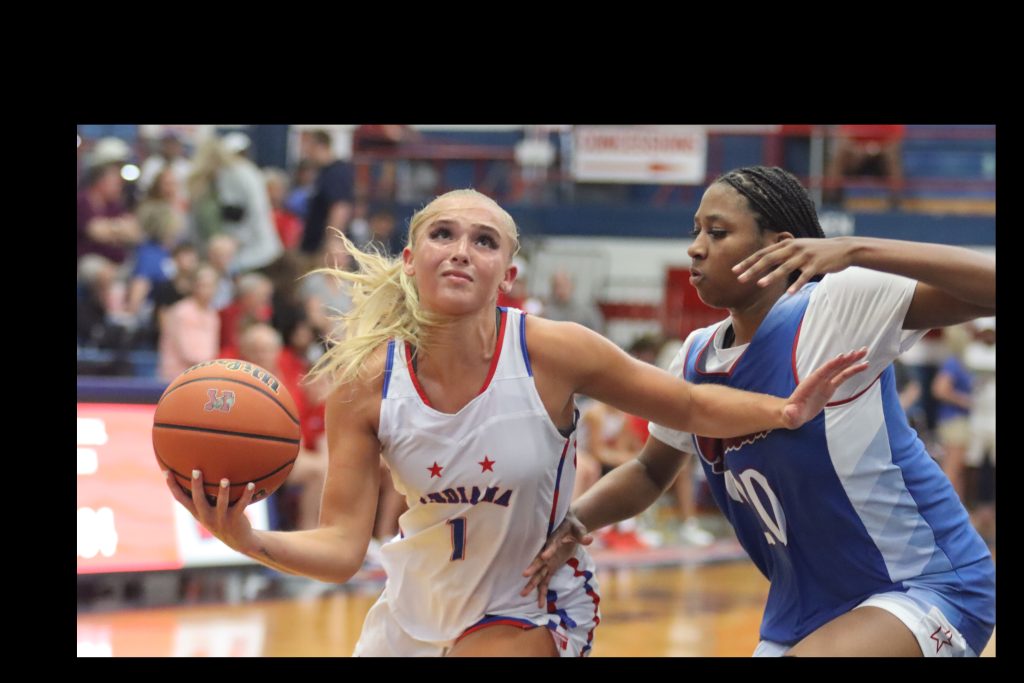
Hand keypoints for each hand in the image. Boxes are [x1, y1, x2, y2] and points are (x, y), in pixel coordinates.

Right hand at [164, 469, 257, 553]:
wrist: (237, 539)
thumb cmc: (220, 517)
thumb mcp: (208, 509)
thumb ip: (203, 494)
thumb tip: (201, 470)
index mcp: (196, 511)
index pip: (180, 498)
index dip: (172, 486)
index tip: (166, 471)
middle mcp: (206, 516)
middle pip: (198, 500)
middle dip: (197, 486)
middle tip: (196, 470)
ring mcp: (220, 519)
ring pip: (221, 503)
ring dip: (223, 491)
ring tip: (225, 479)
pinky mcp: (235, 519)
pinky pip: (241, 505)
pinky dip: (246, 494)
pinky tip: (251, 484)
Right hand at [521, 509, 592, 606]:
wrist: (567, 525)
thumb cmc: (572, 525)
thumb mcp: (579, 529)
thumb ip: (582, 535)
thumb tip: (589, 539)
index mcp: (554, 539)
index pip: (551, 544)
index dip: (549, 550)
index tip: (545, 557)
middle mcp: (547, 551)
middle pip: (539, 560)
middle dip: (533, 568)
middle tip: (525, 575)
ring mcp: (548, 561)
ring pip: (539, 573)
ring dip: (532, 583)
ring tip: (523, 594)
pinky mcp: (550, 567)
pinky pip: (544, 580)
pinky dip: (542, 591)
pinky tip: (539, 603)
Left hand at [733, 237, 856, 293]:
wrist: (842, 248)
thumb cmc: (816, 251)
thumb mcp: (797, 248)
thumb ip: (781, 254)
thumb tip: (763, 262)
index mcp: (786, 244)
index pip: (763, 253)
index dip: (748, 261)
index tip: (734, 270)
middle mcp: (793, 248)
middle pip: (769, 259)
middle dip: (753, 269)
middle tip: (740, 279)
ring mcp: (805, 256)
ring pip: (785, 267)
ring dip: (772, 276)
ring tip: (760, 285)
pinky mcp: (817, 264)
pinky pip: (805, 276)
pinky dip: (797, 284)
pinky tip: (789, 293)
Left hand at [781, 348, 869, 428]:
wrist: (793, 414)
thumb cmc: (790, 415)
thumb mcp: (790, 416)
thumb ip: (790, 413)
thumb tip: (790, 412)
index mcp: (809, 384)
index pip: (822, 372)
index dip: (832, 365)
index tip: (843, 356)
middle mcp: (818, 381)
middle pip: (834, 367)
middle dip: (846, 359)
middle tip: (860, 351)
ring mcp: (824, 383)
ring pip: (840, 370)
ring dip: (852, 362)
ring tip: (864, 354)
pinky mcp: (829, 388)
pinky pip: (842, 378)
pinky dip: (851, 372)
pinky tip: (862, 366)